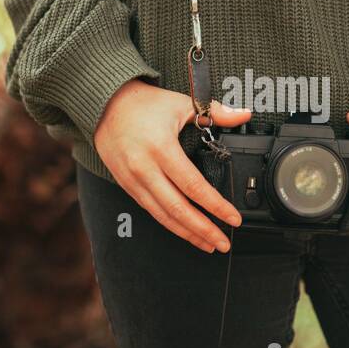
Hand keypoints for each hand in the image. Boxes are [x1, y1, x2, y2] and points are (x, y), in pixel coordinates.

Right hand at [94, 79, 250, 252]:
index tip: (233, 218)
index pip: (193, 185)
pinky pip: (151, 210)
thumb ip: (216, 112)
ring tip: (208, 244)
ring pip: (163, 215)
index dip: (215, 206)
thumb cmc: (143, 104)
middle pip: (178, 209)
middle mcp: (144, 168)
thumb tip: (243, 115)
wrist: (105, 105)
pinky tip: (185, 230)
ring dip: (187, 233)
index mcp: (161, 148)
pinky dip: (170, 224)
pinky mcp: (126, 186)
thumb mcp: (181, 104)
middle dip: (203, 230)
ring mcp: (133, 180)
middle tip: (223, 243)